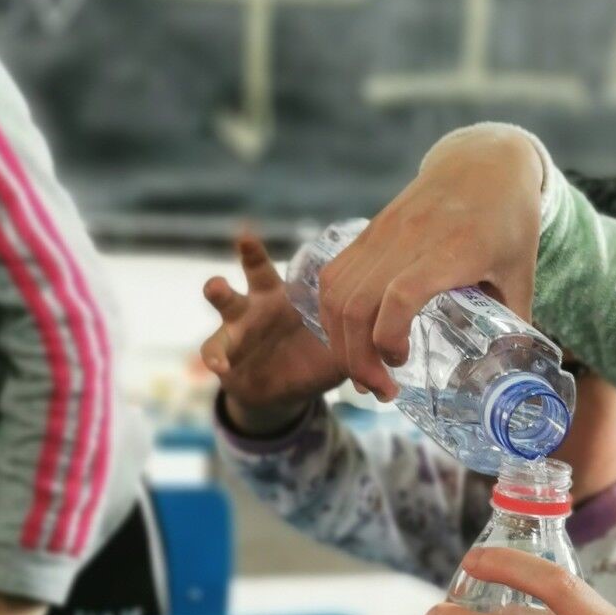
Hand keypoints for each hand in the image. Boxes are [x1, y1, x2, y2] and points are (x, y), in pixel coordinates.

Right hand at [202, 232, 346, 436]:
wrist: (279, 390)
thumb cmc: (312, 359)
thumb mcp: (338, 351)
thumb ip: (363, 351)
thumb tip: (400, 361)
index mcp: (290, 295)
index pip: (299, 264)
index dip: (290, 244)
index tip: (267, 224)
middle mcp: (261, 302)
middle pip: (255, 272)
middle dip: (250, 254)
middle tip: (246, 237)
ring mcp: (238, 325)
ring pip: (226, 303)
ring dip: (221, 292)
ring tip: (216, 285)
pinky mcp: (224, 352)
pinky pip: (215, 350)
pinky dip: (217, 356)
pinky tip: (221, 364)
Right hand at [318, 127, 544, 400]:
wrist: (483, 163)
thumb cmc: (508, 219)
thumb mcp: (523, 272)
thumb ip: (513, 322)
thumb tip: (508, 370)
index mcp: (453, 251)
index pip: (401, 294)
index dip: (389, 336)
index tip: (401, 363)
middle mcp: (408, 240)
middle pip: (357, 304)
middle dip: (358, 359)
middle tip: (382, 391)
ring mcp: (382, 234)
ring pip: (336, 293)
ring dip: (341, 342)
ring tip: (365, 373)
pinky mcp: (368, 233)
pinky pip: (333, 277)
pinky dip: (332, 316)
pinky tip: (350, 340)